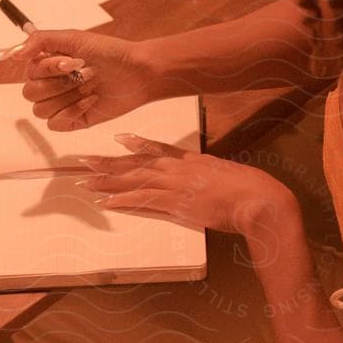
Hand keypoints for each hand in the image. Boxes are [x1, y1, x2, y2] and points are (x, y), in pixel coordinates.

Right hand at [10, 29, 164, 130]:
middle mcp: (50, 84)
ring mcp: (60, 104)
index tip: (73, 61)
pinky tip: (92, 100)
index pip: (29, 73)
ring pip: (40, 111)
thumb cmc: (109, 52)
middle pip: (30, 93)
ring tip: (90, 86)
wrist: (138, 72)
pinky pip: (56, 124)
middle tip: (85, 73)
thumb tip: (12, 55)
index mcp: (47, 64)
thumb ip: (40, 41)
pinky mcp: (73, 121)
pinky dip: (73, 111)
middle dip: (60, 84)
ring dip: (67, 97)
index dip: (49, 69)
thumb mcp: (74, 38)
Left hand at [81, 135, 294, 236]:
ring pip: (133, 180)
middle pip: (136, 163)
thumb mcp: (227, 175)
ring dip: (108, 181)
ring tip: (85, 181)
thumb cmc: (250, 190)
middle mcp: (178, 168)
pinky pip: (142, 199)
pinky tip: (107, 202)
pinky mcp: (176, 202)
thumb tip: (205, 181)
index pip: (157, 148)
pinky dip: (123, 200)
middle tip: (84, 161)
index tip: (118, 140)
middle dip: (109, 163)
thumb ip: (211, 176)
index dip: (136, 145)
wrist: (258, 199)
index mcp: (191, 160)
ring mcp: (175, 184)